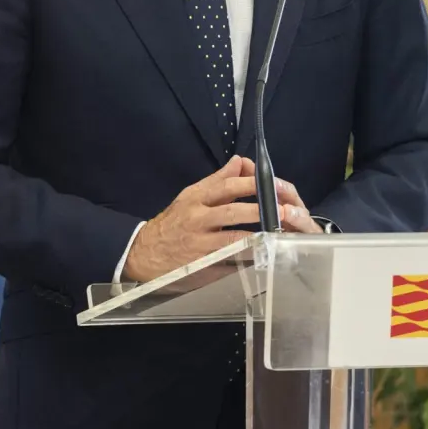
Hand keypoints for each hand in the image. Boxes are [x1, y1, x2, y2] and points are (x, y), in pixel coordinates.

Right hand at [122, 159, 323, 280]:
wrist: (144, 254)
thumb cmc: (172, 224)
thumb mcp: (190, 198)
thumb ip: (216, 181)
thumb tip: (239, 162)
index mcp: (195, 200)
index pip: (226, 186)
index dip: (251, 184)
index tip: (273, 184)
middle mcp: (197, 220)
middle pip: (233, 212)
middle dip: (260, 210)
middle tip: (284, 210)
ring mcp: (200, 245)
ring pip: (234, 238)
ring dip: (259, 236)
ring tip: (279, 233)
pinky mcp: (204, 266)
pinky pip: (230, 263)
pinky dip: (248, 260)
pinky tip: (265, 256)